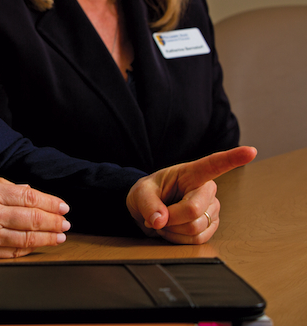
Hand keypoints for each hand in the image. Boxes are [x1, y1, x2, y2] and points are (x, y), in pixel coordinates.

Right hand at [0, 177, 69, 261]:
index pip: (28, 196)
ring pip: (26, 238)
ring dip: (47, 238)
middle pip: (32, 218)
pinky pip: (12, 254)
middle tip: (66, 222)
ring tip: (59, 236)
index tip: (62, 205)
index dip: (49, 202)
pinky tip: (38, 247)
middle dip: (54, 221)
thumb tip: (27, 192)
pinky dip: (28, 250)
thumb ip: (0, 186)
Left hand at [126, 146, 256, 243]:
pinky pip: (197, 240)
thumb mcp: (140, 194)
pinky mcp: (211, 227)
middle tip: (157, 215)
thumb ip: (148, 205)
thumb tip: (160, 220)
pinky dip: (178, 239)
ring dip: (173, 230)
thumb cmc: (147, 195)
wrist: (147, 211)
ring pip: (195, 228)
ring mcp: (212, 209)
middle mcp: (207, 190)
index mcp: (191, 173)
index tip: (251, 151)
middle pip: (194, 210)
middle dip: (170, 217)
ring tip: (165, 220)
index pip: (214, 164)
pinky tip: (172, 230)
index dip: (233, 158)